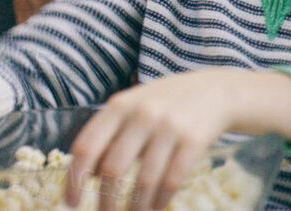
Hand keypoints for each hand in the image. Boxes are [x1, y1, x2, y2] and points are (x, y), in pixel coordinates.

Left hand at [63, 69, 290, 210]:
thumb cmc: (168, 103)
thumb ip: (110, 134)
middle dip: (105, 201)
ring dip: (135, 207)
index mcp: (120, 105)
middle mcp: (143, 113)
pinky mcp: (194, 140)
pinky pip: (171, 180)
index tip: (72, 202)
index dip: (74, 179)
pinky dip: (160, 200)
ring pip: (142, 180)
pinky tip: (157, 206)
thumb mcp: (135, 108)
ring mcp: (170, 126)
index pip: (86, 146)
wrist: (219, 91)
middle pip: (112, 169)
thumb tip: (88, 174)